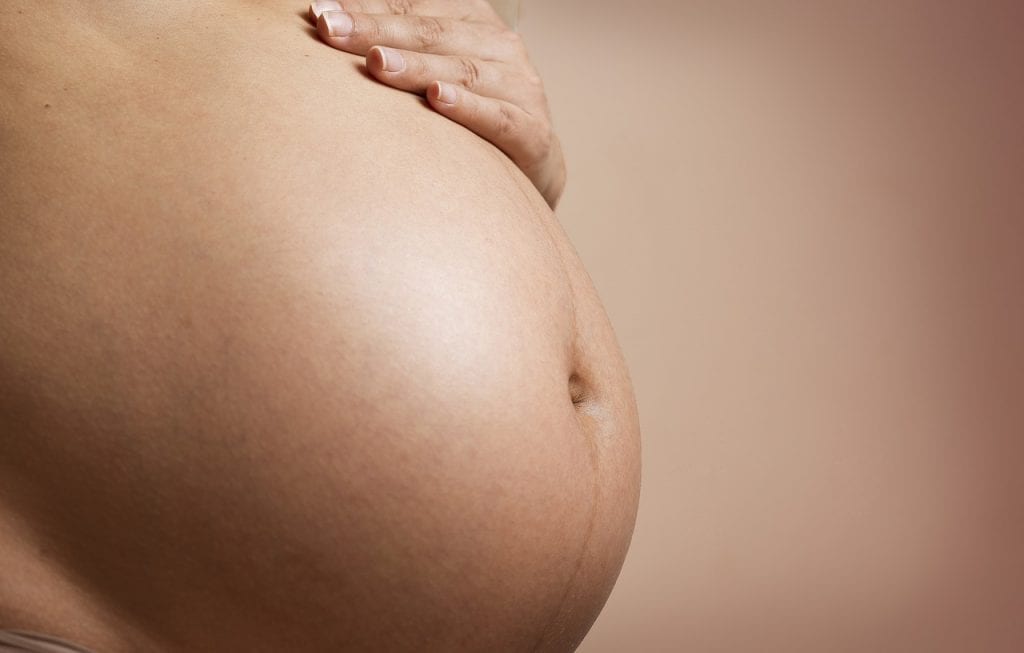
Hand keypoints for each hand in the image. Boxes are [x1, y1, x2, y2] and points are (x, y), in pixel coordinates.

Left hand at [307, 0, 565, 208]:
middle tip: (331, 30)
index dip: (368, 7)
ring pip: (463, 70)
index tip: (320, 12)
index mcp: (474, 21)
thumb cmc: (467, 116)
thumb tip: (328, 24)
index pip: (415, 8)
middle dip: (378, 30)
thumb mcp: (435, 71)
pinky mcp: (534, 133)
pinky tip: (437, 99)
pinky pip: (499, 118)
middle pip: (432, 33)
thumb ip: (397, 46)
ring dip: (417, 65)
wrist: (532, 165)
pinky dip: (468, 107)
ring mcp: (521, 88)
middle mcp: (501, 47)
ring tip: (376, 62)